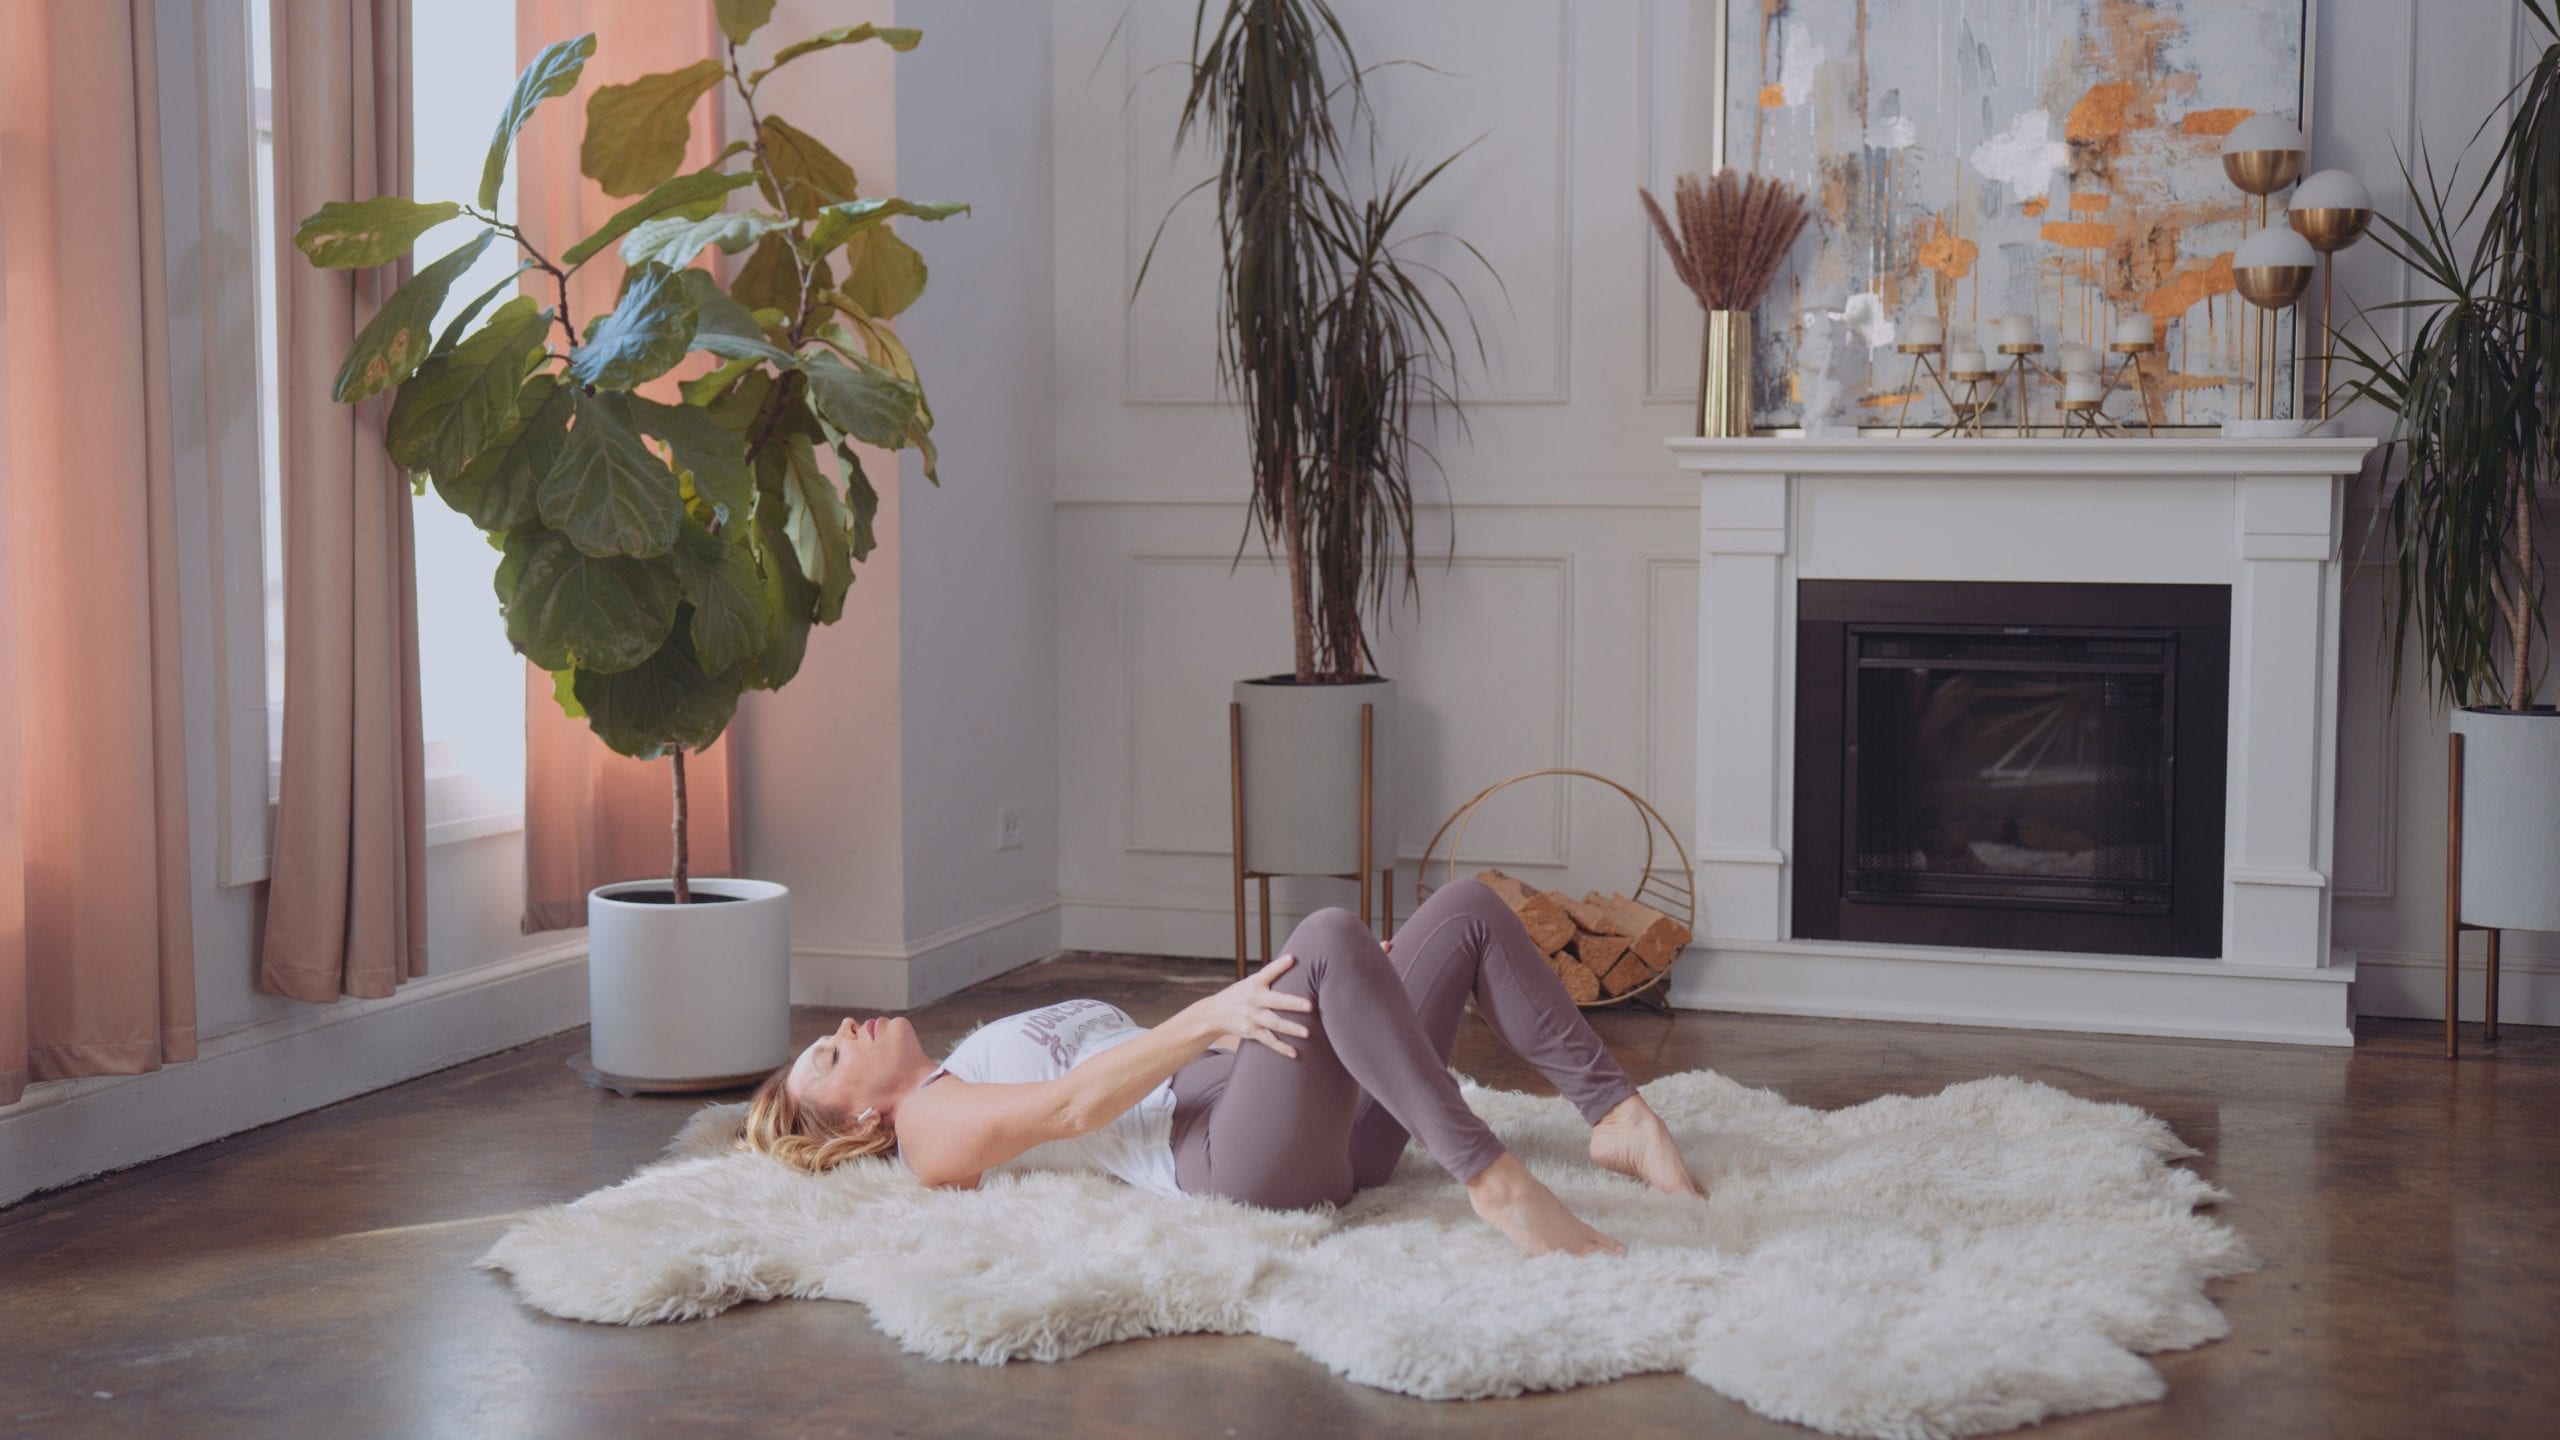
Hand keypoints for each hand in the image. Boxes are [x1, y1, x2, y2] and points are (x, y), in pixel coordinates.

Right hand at [1193, 954, 1314, 1057]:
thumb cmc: (1241, 994)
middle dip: (1293, 1003)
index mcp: (1255, 984)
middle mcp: (1253, 999)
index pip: (1268, 972)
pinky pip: (1269, 1041)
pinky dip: (1281, 1048)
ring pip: (1274, 1023)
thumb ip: (1271, 974)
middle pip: (1276, 1001)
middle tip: (1310, 1005)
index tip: (1292, 959)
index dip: (1280, 965)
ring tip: (1307, 1033)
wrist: (1215, 1013)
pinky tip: (1294, 1053)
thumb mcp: (1251, 981)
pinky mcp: (1251, 1031)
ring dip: (1291, 1028)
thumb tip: (1293, 959)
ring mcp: (1252, 1017)